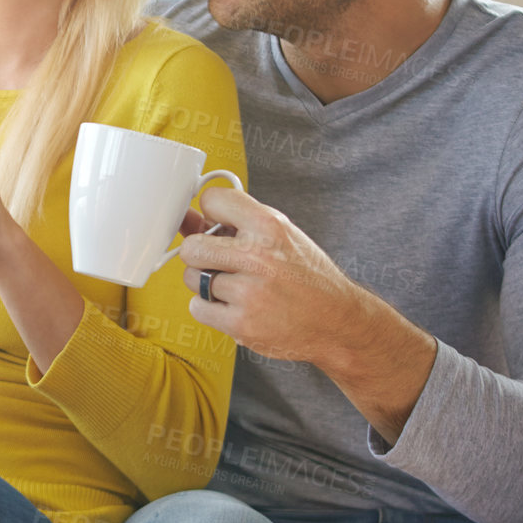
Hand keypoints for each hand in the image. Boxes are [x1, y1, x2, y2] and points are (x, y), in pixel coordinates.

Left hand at [178, 186, 373, 365]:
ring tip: (237, 286)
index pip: (212, 199)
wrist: (336, 321)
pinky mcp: (241, 323)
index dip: (211, 214)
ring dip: (206, 283)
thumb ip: (233, 223)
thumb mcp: (280, 236)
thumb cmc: (305, 275)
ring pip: (191, 278)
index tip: (218, 226)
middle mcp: (259, 256)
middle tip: (221, 262)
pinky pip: (197, 307)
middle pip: (191, 247)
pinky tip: (236, 306)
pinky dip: (211, 308)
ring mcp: (248, 292)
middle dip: (201, 255)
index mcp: (270, 226)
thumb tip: (186, 219)